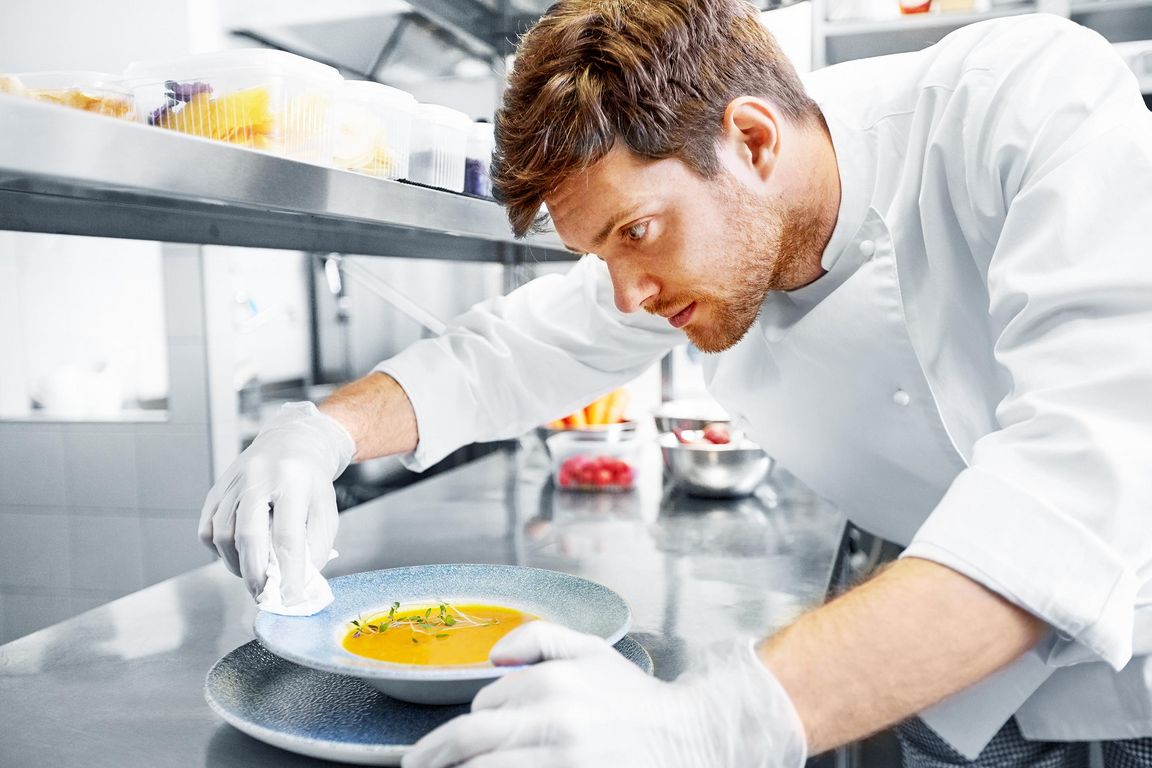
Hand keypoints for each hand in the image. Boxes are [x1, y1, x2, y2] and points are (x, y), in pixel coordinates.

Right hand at [198, 402, 354, 602]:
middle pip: (248, 534)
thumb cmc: (311, 482)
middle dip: (255, 573)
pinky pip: (208, 529)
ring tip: (255, 575)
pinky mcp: (216, 489)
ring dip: (237, 564)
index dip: (288, 572)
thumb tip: (297, 583)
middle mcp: (259, 477)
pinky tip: (238, 555)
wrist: (293, 444)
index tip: (290, 599)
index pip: (288, 535)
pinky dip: (220, 550)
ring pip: (224, 534)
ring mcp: (233, 481)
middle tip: (263, 596)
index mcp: (293, 480)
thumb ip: (315, 547)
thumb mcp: (326, 510)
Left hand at [402, 621, 806, 767]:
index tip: (455, 741)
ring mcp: (562, 759)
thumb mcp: (593, 650)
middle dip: (431, 756)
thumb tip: (493, 655)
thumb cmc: (639, 702)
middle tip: (414, 767)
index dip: (466, 723)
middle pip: (469, 740)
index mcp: (553, 681)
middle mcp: (552, 719)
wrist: (691, 738)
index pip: (482, 704)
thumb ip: (539, 638)